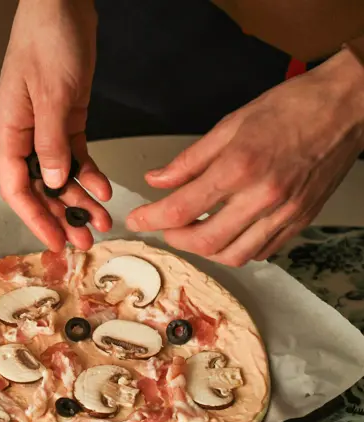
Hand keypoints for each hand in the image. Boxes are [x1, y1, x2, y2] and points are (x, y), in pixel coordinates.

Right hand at [0, 0, 112, 251]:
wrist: (62, 3)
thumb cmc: (47, 40)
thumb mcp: (52, 94)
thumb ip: (51, 143)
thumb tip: (51, 182)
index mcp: (9, 132)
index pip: (16, 189)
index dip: (35, 220)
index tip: (55, 242)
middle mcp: (23, 136)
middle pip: (38, 189)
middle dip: (59, 216)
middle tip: (83, 242)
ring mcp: (44, 129)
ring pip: (58, 176)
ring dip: (78, 200)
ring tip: (100, 222)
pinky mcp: (66, 119)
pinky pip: (76, 156)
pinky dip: (88, 174)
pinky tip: (103, 190)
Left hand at [127, 49, 363, 266]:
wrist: (347, 106)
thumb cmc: (293, 107)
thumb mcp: (230, 125)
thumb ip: (189, 160)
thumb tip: (158, 180)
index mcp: (240, 167)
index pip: (181, 208)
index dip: (150, 219)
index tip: (137, 220)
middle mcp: (263, 196)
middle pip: (204, 242)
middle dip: (175, 238)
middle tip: (164, 225)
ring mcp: (285, 213)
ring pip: (233, 256)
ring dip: (204, 250)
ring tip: (193, 230)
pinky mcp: (300, 220)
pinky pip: (261, 252)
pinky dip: (236, 249)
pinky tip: (227, 232)